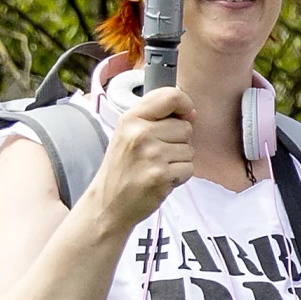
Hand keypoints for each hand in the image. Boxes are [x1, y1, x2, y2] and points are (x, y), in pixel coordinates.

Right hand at [90, 91, 198, 228]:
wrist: (108, 202)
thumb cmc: (123, 167)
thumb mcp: (129, 134)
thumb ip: (158, 118)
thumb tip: (191, 113)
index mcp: (131, 118)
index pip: (171, 96)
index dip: (185, 104)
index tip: (184, 114)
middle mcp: (140, 133)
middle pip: (185, 127)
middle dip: (178, 141)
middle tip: (156, 154)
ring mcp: (151, 155)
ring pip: (189, 149)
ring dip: (178, 161)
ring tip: (156, 167)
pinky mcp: (161, 175)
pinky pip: (189, 168)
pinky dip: (179, 177)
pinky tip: (160, 179)